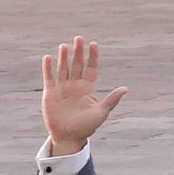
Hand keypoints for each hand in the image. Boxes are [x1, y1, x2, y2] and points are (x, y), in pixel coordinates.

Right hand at [37, 37, 117, 157]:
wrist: (69, 136)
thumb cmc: (86, 126)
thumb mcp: (101, 112)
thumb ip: (111, 99)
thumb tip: (125, 88)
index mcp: (88, 88)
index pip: (91, 68)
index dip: (93, 56)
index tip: (94, 44)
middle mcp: (75, 85)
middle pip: (77, 65)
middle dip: (78, 52)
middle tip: (79, 38)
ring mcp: (62, 88)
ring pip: (63, 69)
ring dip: (63, 57)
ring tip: (64, 46)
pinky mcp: (50, 93)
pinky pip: (49, 78)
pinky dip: (48, 68)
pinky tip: (48, 58)